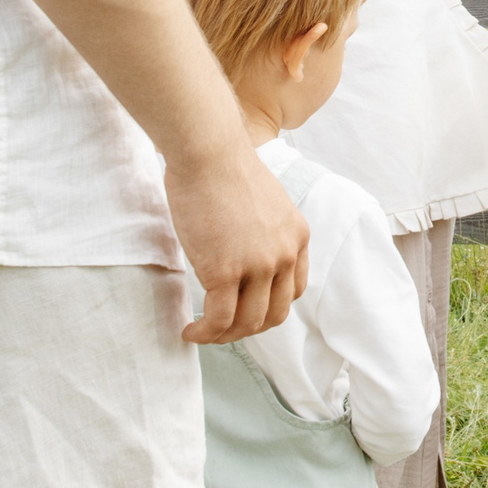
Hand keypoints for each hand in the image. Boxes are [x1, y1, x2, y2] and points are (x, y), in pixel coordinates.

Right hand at [167, 148, 309, 343]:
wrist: (208, 151)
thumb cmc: (223, 167)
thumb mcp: (263, 202)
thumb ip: (262, 232)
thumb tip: (240, 251)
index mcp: (297, 236)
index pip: (293, 290)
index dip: (269, 306)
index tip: (246, 308)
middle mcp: (284, 255)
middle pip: (275, 314)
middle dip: (248, 328)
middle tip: (222, 328)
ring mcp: (257, 265)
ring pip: (248, 323)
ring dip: (224, 336)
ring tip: (202, 332)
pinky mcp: (225, 271)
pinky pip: (219, 319)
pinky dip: (204, 333)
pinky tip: (190, 331)